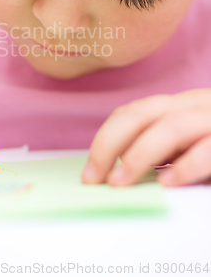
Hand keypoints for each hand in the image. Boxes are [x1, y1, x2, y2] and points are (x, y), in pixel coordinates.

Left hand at [81, 89, 210, 186]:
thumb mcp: (190, 144)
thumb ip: (163, 152)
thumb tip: (118, 175)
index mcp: (178, 106)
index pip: (131, 114)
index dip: (105, 139)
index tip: (89, 171)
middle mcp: (192, 106)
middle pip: (140, 115)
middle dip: (109, 145)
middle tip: (93, 178)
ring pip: (170, 127)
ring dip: (138, 156)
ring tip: (119, 182)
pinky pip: (207, 150)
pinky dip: (185, 167)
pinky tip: (167, 183)